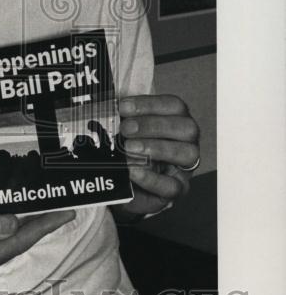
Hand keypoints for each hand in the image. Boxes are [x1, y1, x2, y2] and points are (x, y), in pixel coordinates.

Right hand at [0, 210, 75, 294]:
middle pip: (16, 242)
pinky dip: (2, 231)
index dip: (45, 225)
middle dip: (39, 224)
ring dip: (22, 226)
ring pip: (3, 244)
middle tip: (59, 202)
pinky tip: (5, 219)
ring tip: (39, 206)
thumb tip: (12, 222)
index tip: (70, 212)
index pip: (20, 240)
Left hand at [113, 94, 199, 221]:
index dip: (150, 104)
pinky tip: (132, 170)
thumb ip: (121, 117)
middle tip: (126, 129)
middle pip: (187, 128)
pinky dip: (151, 178)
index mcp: (176, 121)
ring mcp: (185, 167)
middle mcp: (187, 142)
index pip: (175, 106)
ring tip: (129, 148)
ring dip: (156, 148)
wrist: (120, 184)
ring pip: (187, 153)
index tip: (123, 107)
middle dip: (154, 125)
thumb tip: (107, 105)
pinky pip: (172, 186)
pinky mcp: (177, 190)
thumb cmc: (126, 150)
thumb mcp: (123, 130)